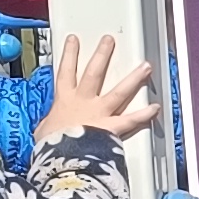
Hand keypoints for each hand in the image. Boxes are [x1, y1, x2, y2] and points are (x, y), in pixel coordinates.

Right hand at [37, 30, 157, 144]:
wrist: (61, 158)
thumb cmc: (49, 146)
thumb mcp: (42, 131)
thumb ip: (48, 125)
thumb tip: (46, 128)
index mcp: (64, 100)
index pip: (66, 71)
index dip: (70, 54)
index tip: (74, 41)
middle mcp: (83, 102)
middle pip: (94, 72)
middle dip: (102, 54)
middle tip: (109, 41)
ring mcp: (99, 113)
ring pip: (119, 91)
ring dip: (134, 78)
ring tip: (145, 66)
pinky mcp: (111, 128)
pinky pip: (131, 120)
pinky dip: (145, 114)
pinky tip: (155, 107)